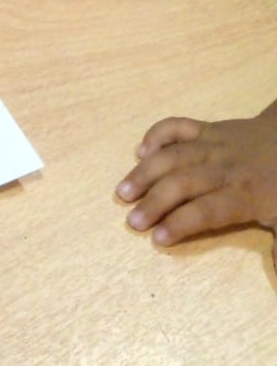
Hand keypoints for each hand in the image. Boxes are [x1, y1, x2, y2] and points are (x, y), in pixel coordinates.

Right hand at [116, 101, 276, 266]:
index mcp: (243, 195)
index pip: (208, 210)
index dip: (182, 223)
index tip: (158, 238)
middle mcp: (222, 169)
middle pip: (184, 183)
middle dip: (156, 201)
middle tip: (132, 221)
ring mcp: (211, 145)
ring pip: (174, 156)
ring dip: (146, 172)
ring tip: (122, 191)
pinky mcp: (206, 128)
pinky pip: (178, 126)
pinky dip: (157, 135)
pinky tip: (140, 151)